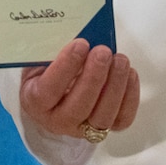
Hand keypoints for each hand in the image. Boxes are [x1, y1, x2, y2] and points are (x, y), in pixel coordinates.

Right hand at [18, 38, 138, 141]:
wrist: (53, 94)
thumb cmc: (47, 72)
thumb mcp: (40, 59)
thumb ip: (54, 50)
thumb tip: (81, 35)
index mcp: (35, 102)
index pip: (49, 89)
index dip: (65, 66)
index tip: (80, 44)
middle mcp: (57, 121)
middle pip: (78, 107)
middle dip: (94, 77)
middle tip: (103, 52)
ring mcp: (82, 129)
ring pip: (102, 116)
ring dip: (115, 86)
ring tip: (120, 60)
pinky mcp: (105, 130)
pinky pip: (121, 119)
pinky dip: (129, 97)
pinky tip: (130, 74)